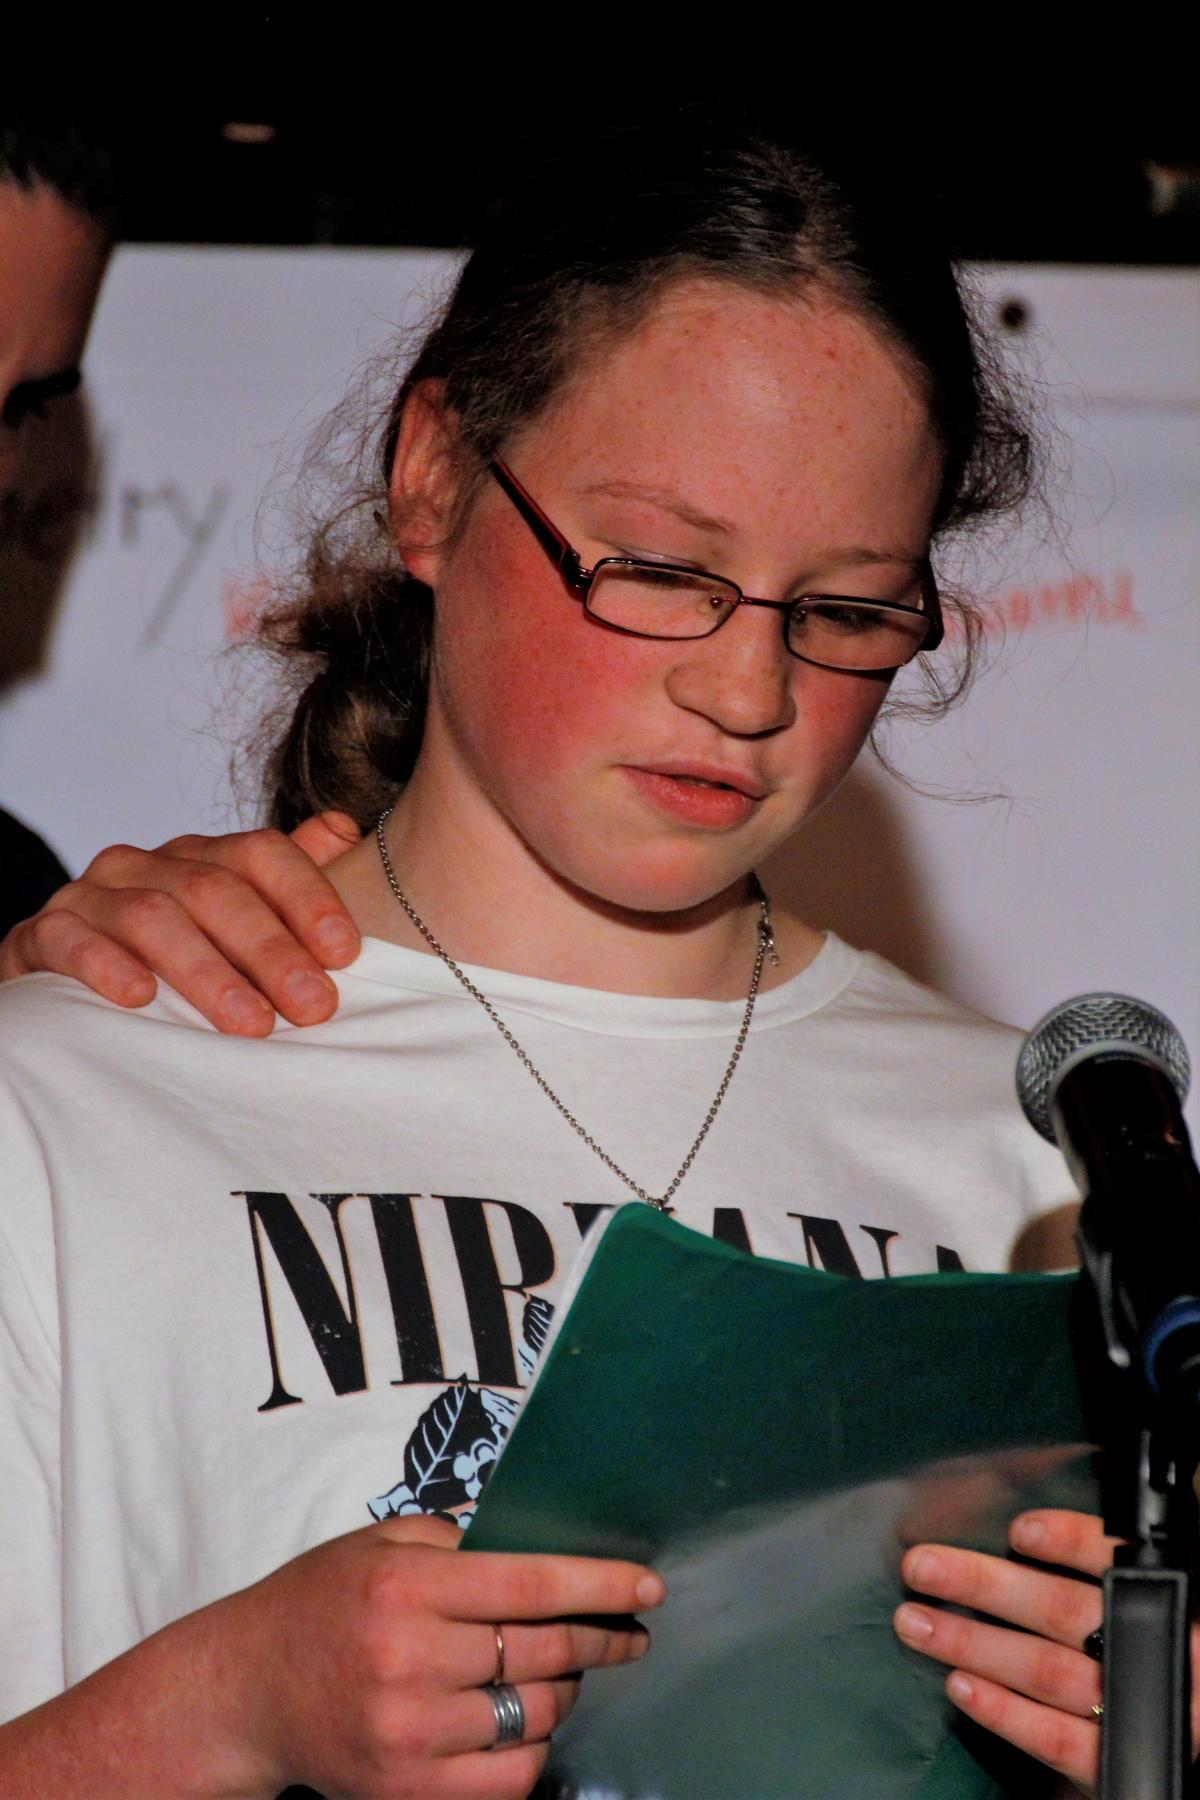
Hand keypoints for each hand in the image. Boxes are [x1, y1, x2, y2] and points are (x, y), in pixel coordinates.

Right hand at [0, 813, 361, 1034]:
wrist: (59, 981)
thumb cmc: (161, 958)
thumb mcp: (227, 923)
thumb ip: (286, 880)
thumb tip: (345, 829)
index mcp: (200, 858)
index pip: (261, 855)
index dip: (307, 897)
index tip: (344, 953)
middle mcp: (147, 866)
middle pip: (215, 891)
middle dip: (270, 949)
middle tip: (313, 1005)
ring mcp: (92, 897)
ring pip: (153, 918)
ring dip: (207, 972)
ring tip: (251, 1023)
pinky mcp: (43, 936)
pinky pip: (72, 942)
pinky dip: (106, 966)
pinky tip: (139, 998)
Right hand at [218, 1515, 663, 1799]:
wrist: (245, 1693)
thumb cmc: (319, 1605)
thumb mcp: (379, 1545)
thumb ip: (458, 1544)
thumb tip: (543, 1551)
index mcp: (405, 1588)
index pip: (530, 1584)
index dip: (599, 1585)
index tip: (648, 1587)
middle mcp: (408, 1660)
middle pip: (543, 1650)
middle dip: (601, 1637)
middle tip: (626, 1630)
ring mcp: (408, 1734)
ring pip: (535, 1714)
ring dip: (565, 1690)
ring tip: (561, 1670)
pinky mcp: (407, 1791)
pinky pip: (509, 1776)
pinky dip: (532, 1747)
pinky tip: (524, 1721)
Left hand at [893, 1507, 1199, 1793]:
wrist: (1191, 1732)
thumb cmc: (1163, 1654)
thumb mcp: (1148, 1599)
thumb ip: (1110, 1560)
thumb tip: (1036, 1521)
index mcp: (1166, 1602)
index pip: (1118, 1561)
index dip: (1071, 1541)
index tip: (1018, 1530)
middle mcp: (1153, 1653)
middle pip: (1063, 1611)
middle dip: (985, 1585)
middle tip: (920, 1567)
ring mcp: (1134, 1710)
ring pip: (1046, 1670)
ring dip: (973, 1643)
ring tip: (916, 1623)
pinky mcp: (1115, 1764)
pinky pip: (1057, 1740)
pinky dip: (1006, 1713)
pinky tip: (960, 1686)